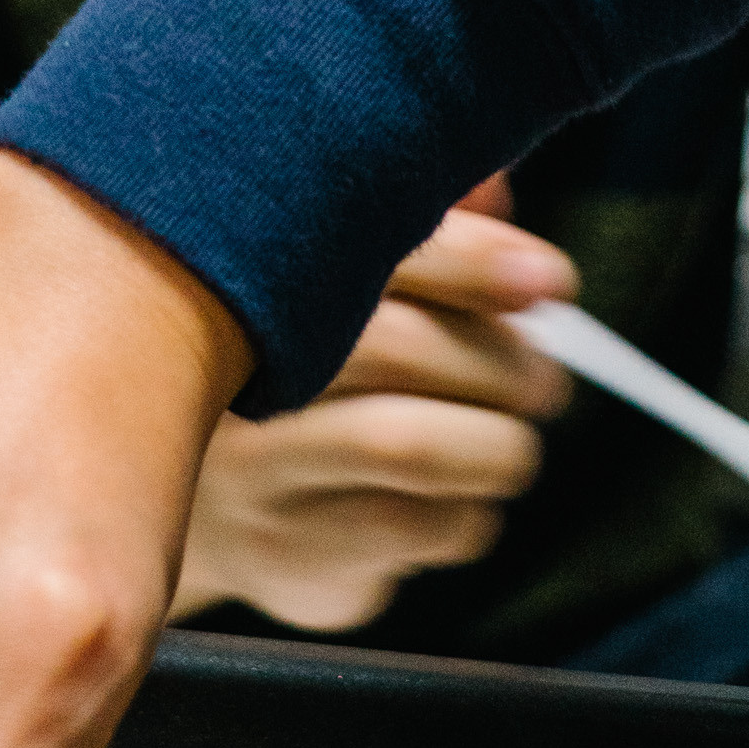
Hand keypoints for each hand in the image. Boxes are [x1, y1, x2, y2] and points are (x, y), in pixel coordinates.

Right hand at [171, 186, 574, 628]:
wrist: (195, 515)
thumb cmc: (297, 380)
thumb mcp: (342, 298)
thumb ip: (417, 236)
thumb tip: (498, 192)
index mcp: (246, 285)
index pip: (371, 254)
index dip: (478, 261)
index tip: (553, 280)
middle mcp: (231, 374)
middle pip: (396, 346)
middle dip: (504, 362)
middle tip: (546, 380)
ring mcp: (251, 471)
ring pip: (408, 445)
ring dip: (498, 444)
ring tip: (514, 446)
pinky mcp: (285, 555)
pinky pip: (414, 528)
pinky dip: (469, 514)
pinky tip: (458, 503)